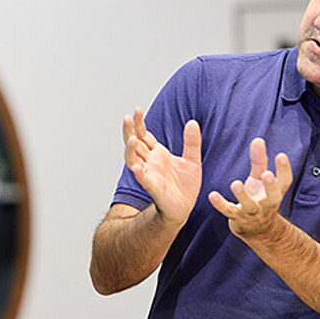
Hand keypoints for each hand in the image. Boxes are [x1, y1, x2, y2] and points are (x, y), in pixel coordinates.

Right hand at [124, 108, 201, 225]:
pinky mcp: (155, 189)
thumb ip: (192, 142)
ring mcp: (151, 175)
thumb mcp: (193, 160)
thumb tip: (193, 122)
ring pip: (134, 161)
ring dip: (131, 151)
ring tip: (131, 140)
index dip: (139, 124)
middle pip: (135, 145)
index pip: (144, 135)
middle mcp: (150, 163)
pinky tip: (136, 167)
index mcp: (158, 154)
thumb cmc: (185, 185)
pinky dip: (140, 174)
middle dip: (130, 132)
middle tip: (127, 118)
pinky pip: (145, 181)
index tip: (137, 110)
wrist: (185, 208)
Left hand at [208, 138, 292, 240]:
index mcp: (275, 193)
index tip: (281, 156)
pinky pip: (229, 211)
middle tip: (268, 174)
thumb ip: (260, 160)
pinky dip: (220, 204)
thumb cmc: (260, 199)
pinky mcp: (238, 219)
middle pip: (273, 197)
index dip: (284, 170)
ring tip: (235, 184)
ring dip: (243, 196)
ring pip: (249, 206)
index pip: (285, 182)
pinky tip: (212, 195)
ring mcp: (252, 213)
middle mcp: (267, 204)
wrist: (257, 231)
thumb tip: (258, 140)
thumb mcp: (261, 179)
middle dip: (271, 186)